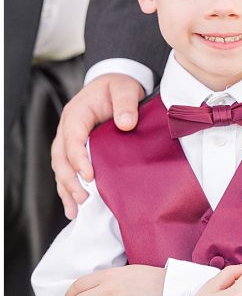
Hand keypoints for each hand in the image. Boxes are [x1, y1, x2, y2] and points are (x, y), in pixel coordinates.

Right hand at [52, 74, 143, 218]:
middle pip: (61, 157)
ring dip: (66, 188)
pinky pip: (68, 170)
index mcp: (77, 113)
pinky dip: (68, 188)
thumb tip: (126, 123)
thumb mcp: (125, 88)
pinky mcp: (77, 149)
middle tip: (83, 198)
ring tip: (75, 209)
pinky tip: (73, 207)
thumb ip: (126, 103)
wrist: (117, 85)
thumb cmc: (119, 87)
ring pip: (60, 167)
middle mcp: (68, 128)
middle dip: (70, 179)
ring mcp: (70, 140)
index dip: (78, 158)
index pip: (72, 138)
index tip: (89, 175)